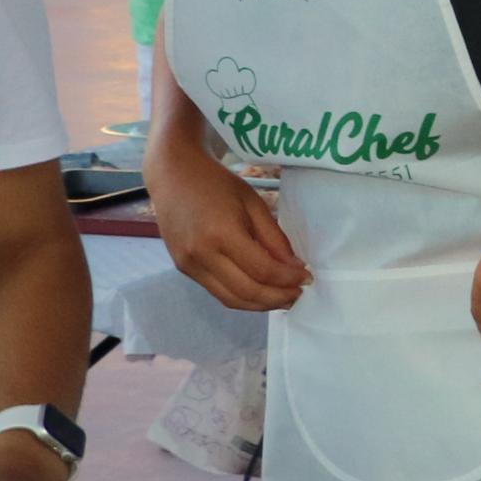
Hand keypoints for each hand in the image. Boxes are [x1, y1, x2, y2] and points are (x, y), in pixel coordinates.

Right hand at [151, 144, 310, 312]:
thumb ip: (274, 239)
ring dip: (260, 304)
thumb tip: (294, 268)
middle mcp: (201, 254)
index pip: (262, 270)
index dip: (288, 280)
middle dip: (277, 298)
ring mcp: (188, 264)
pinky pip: (217, 291)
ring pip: (230, 299)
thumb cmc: (216, 184)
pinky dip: (241, 296)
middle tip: (298, 294)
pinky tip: (260, 290)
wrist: (173, 175)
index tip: (307, 278)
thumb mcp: (254, 204)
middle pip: (247, 291)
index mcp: (221, 234)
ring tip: (283, 298)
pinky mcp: (183, 268)